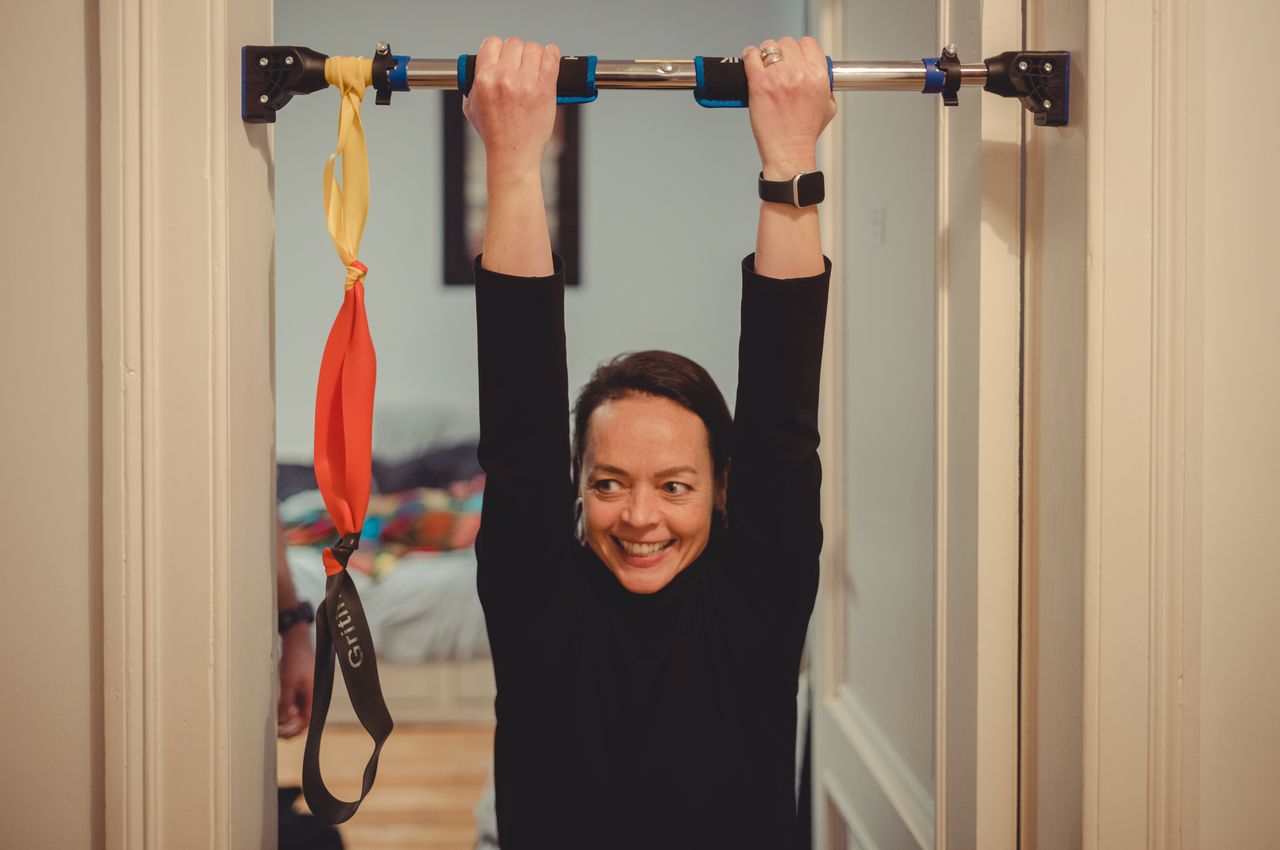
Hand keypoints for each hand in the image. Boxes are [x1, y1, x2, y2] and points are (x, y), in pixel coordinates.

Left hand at [277, 625, 314, 738]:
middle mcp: (313, 694)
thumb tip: (282, 720)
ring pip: (300, 711)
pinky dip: (289, 707)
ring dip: (289, 717)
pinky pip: (297, 702)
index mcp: (314, 696)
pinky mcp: (304, 686)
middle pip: (304, 718)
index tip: (284, 735)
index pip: (307, 721)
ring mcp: (309, 690)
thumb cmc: (296, 658)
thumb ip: (284, 704)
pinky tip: (281, 707)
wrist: (297, 641)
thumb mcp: (287, 684)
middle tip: (278, 730)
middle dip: (291, 725)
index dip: (295, 730)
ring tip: (278, 719)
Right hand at [462, 36, 560, 176]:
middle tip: (520, 67)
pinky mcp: (545, 89)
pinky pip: (552, 57)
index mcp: (484, 79)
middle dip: (517, 54)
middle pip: (514, 43)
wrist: (513, 154)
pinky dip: (552, 55)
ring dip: (534, 55)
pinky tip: (549, 60)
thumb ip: (474, 81)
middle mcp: (504, 78)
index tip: (504, 57)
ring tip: (533, 69)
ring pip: (534, 48)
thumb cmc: (494, 133)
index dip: (498, 48)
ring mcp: (526, 83)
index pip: (492, 43)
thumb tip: (481, 65)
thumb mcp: (471, 106)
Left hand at [741, 37, 837, 178]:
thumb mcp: (828, 107)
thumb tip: (819, 75)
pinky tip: (750, 61)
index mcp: (818, 76)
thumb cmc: (805, 133)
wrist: (788, 151)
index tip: (795, 56)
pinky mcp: (759, 84)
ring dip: (765, 53)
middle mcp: (799, 73)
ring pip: (769, 46)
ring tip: (764, 65)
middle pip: (788, 43)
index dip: (801, 49)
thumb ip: (826, 86)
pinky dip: (749, 56)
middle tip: (778, 65)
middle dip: (783, 52)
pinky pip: (751, 57)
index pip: (809, 44)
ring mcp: (778, 77)